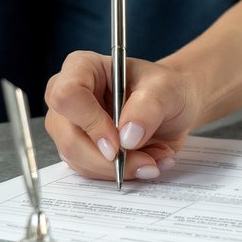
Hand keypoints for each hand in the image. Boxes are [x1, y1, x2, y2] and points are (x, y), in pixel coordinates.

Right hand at [44, 50, 202, 179]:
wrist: (173, 107)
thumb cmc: (166, 89)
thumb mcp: (167, 90)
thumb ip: (148, 108)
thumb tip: (126, 137)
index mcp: (82, 68)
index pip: (67, 95)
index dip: (91, 123)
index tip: (119, 142)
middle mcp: (69, 98)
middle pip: (68, 137)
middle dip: (108, 159)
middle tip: (146, 163)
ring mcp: (71, 126)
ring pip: (78, 160)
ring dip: (121, 168)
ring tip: (155, 157)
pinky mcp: (80, 150)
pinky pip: (91, 172)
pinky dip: (122, 173)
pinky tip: (147, 161)